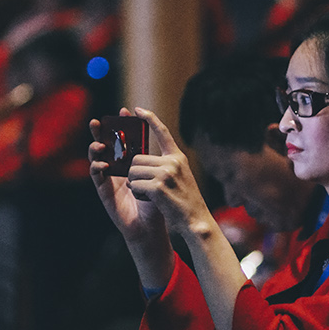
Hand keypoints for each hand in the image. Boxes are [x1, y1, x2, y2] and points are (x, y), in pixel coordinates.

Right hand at [89, 110, 166, 242]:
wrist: (150, 226)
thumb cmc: (155, 201)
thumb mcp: (156, 176)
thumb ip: (153, 159)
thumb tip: (154, 136)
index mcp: (130, 161)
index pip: (124, 138)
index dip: (122, 124)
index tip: (125, 110)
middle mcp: (116, 168)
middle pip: (105, 144)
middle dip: (100, 132)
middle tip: (98, 121)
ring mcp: (108, 179)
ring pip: (96, 158)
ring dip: (95, 149)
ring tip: (99, 144)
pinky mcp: (104, 191)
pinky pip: (96, 177)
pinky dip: (97, 168)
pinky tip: (102, 164)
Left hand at [126, 108, 212, 236]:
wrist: (196, 220)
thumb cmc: (185, 201)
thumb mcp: (181, 176)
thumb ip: (166, 164)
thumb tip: (140, 159)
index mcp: (177, 157)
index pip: (162, 131)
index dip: (149, 118)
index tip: (137, 109)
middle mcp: (172, 162)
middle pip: (137, 158)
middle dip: (134, 172)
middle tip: (143, 184)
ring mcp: (166, 174)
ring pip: (132, 171)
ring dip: (134, 183)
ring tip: (147, 193)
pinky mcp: (158, 187)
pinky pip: (134, 185)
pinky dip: (137, 193)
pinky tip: (149, 200)